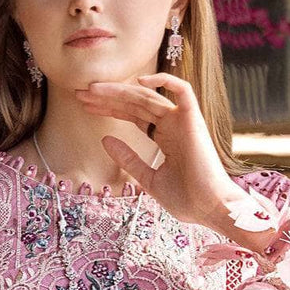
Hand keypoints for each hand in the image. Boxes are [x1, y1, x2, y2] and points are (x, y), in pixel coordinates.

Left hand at [76, 72, 244, 227]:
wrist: (209, 209)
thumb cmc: (186, 199)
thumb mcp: (148, 179)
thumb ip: (129, 159)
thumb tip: (105, 139)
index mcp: (164, 138)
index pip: (133, 115)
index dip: (110, 109)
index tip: (86, 106)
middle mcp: (172, 125)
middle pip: (135, 103)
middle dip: (107, 97)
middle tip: (80, 93)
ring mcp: (183, 121)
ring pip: (148, 96)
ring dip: (120, 91)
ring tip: (92, 88)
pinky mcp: (193, 119)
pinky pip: (182, 90)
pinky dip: (164, 81)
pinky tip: (138, 82)